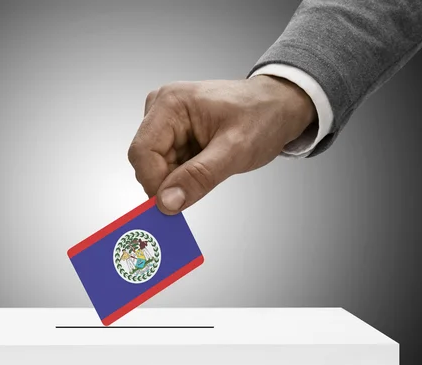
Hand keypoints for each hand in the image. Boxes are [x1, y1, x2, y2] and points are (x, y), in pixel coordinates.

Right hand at [127, 76, 316, 213]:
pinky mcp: (172, 133)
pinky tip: (206, 166)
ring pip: (156, 167)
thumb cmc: (263, 116)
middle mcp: (161, 108)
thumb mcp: (235, 150)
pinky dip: (183, 175)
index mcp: (171, 103)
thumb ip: (199, 177)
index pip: (142, 152)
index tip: (173, 205)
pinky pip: (167, 165)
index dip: (154, 182)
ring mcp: (166, 121)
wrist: (279, 106)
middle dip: (169, 181)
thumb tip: (166, 202)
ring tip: (211, 168)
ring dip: (179, 179)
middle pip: (146, 161)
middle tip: (200, 186)